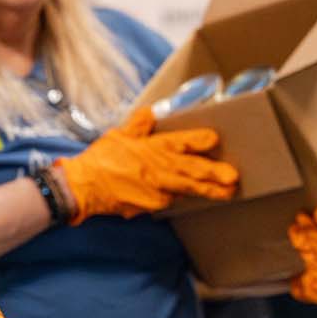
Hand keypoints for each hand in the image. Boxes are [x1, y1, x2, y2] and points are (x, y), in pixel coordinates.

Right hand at [56, 106, 237, 222]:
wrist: (83, 187)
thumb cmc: (99, 160)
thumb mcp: (119, 135)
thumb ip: (138, 124)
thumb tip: (151, 112)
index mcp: (151, 149)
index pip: (180, 142)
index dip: (198, 140)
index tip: (214, 139)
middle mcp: (158, 170)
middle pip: (192, 171)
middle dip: (214, 175)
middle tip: (233, 178)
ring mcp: (155, 190)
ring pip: (187, 189)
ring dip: (208, 192)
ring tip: (226, 194)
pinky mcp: (150, 205)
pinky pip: (170, 200)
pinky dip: (181, 197)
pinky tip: (195, 198)